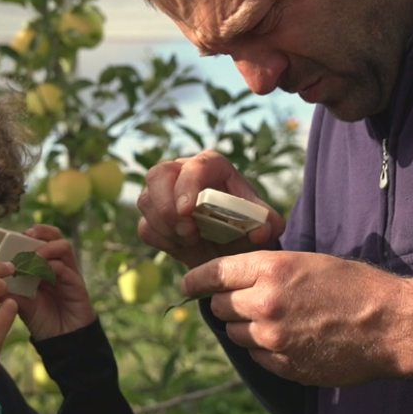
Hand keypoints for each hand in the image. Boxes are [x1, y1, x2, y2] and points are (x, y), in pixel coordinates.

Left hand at [14, 224, 96, 340]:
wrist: (62, 341)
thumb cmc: (42, 320)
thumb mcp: (22, 304)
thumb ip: (11, 291)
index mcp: (45, 266)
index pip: (41, 239)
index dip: (29, 234)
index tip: (13, 237)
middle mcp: (59, 265)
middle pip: (55, 236)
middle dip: (41, 232)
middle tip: (26, 236)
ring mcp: (69, 274)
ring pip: (63, 247)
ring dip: (45, 249)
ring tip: (32, 258)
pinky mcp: (77, 285)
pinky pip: (66, 269)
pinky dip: (51, 267)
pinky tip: (39, 274)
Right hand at [137, 150, 284, 268]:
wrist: (229, 246)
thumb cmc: (245, 224)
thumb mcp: (261, 222)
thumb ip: (267, 222)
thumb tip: (260, 229)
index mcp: (211, 167)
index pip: (195, 167)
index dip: (187, 186)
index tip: (188, 212)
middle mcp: (181, 173)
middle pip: (158, 175)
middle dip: (167, 206)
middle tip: (187, 233)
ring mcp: (162, 193)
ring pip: (146, 201)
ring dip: (165, 226)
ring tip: (191, 241)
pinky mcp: (152, 216)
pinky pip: (145, 226)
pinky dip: (162, 240)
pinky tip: (181, 246)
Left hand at [183, 251, 412, 386]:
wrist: (389, 325)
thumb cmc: (353, 285)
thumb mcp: (307, 262)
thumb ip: (266, 270)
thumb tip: (234, 279)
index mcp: (270, 269)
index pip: (214, 273)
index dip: (196, 279)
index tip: (186, 284)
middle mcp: (264, 303)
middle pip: (220, 306)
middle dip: (227, 303)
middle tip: (245, 300)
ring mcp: (272, 338)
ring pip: (235, 333)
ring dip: (244, 326)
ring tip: (273, 320)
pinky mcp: (284, 365)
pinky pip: (256, 356)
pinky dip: (263, 348)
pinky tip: (288, 339)